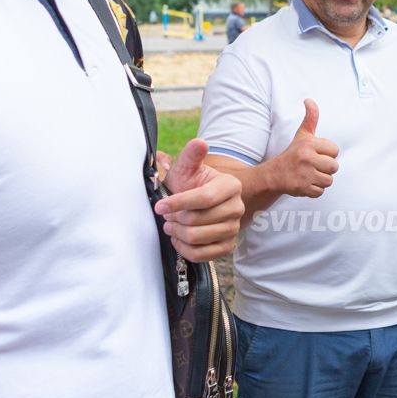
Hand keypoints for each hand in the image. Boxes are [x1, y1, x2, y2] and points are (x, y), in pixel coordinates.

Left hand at [154, 138, 243, 261]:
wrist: (204, 203)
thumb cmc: (193, 184)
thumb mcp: (189, 168)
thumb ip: (191, 155)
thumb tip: (199, 143)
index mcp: (230, 186)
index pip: (204, 198)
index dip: (178, 203)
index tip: (159, 206)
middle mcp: (237, 208)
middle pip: (198, 220)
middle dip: (175, 218)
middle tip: (166, 215)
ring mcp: (234, 229)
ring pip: (197, 238)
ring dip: (177, 233)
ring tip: (171, 224)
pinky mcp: (227, 246)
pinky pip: (202, 255)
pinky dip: (184, 248)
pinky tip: (178, 238)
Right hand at [269, 99, 339, 197]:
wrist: (274, 174)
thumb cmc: (293, 153)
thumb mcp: (302, 135)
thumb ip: (310, 118)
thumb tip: (309, 100)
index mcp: (309, 144)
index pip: (335, 150)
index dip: (328, 154)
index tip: (317, 154)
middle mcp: (307, 158)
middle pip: (334, 167)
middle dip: (326, 168)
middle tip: (314, 166)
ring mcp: (305, 174)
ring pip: (329, 180)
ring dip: (321, 179)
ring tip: (310, 174)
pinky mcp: (303, 188)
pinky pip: (320, 192)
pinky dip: (314, 190)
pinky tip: (306, 183)